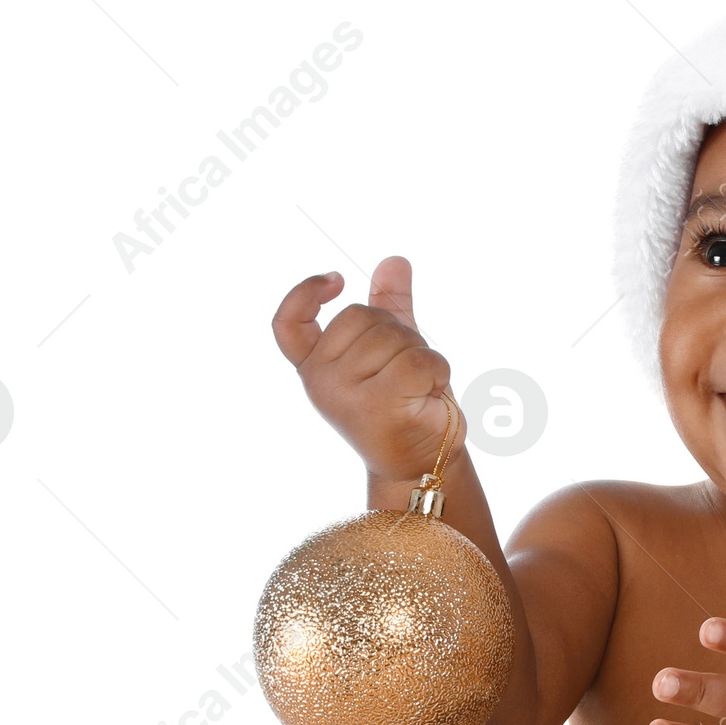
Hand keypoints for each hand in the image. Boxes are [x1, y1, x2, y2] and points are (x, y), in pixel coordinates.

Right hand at [271, 255, 460, 483]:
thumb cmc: (407, 406)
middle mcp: (320, 381)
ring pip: (394, 337)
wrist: (424, 464)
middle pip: (363, 316)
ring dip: (422, 354)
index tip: (336, 279)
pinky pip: (418, 360)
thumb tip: (394, 260)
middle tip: (408, 373)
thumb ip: (390, 307)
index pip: (288, 324)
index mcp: (314, 367)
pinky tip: (431, 395)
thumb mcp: (394, 350)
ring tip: (419, 388)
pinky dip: (438, 370)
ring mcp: (344, 395)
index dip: (305, 294)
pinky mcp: (378, 406)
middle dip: (399, 333)